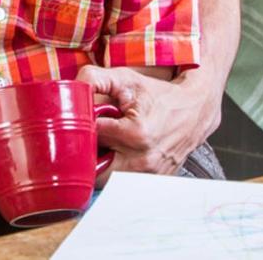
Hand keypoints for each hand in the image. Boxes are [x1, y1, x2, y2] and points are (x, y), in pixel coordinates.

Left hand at [76, 64, 216, 173]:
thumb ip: (93, 78)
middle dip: (84, 152)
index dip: (78, 127)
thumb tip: (69, 88)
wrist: (193, 111)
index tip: (76, 119)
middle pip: (94, 167)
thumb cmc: (158, 95)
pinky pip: (122, 183)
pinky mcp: (153, 182)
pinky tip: (114, 153)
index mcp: (136, 135)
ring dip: (98, 164)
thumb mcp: (125, 79)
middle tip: (84, 135)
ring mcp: (150, 175)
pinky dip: (114, 171)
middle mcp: (144, 160)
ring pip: (107, 179)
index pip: (89, 137)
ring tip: (101, 143)